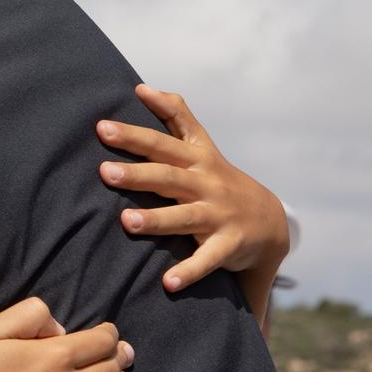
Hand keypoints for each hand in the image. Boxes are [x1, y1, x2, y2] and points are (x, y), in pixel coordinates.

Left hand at [96, 85, 287, 292]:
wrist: (269, 220)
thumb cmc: (218, 178)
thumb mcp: (202, 145)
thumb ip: (176, 116)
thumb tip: (142, 88)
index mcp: (196, 158)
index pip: (162, 141)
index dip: (135, 133)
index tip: (102, 127)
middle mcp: (206, 183)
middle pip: (167, 176)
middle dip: (136, 174)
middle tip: (104, 172)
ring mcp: (218, 214)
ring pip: (184, 216)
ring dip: (156, 220)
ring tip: (126, 222)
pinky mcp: (228, 244)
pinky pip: (207, 259)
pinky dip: (189, 271)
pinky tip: (168, 283)